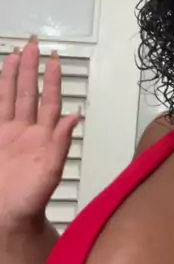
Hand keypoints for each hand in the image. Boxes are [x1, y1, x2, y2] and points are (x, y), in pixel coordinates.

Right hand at [0, 37, 81, 230]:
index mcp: (43, 136)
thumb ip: (60, 144)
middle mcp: (27, 131)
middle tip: (33, 45)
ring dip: (13, 77)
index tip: (54, 60)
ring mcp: (9, 134)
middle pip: (29, 92)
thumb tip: (75, 118)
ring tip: (15, 55)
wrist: (8, 217)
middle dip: (31, 69)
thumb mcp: (50, 171)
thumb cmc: (31, 200)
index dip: (52, 80)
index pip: (49, 100)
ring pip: (11, 98)